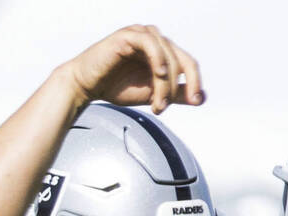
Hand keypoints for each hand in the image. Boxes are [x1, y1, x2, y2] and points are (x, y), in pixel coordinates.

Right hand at [63, 24, 203, 114]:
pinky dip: (157, 57)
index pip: (188, 63)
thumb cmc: (116, 86)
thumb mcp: (152, 94)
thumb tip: (201, 97)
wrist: (86, 85)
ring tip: (156, 103)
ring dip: (165, 82)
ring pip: (167, 55)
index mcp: (162, 53)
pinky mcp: (128, 35)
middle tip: (164, 107)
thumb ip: (175, 94)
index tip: (195, 101)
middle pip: (181, 59)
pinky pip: (150, 42)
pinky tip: (158, 73)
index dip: (195, 82)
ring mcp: (142, 35)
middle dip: (178, 87)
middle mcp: (155, 41)